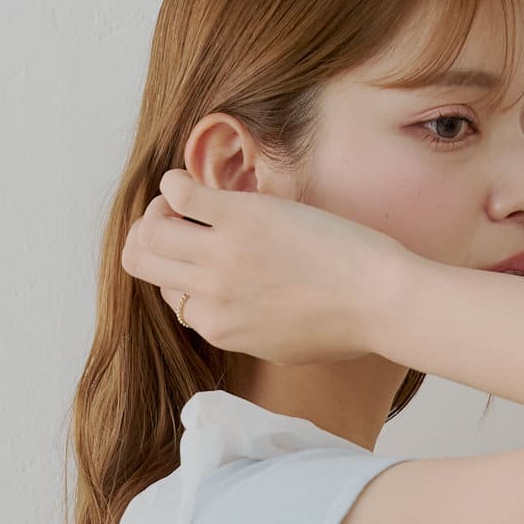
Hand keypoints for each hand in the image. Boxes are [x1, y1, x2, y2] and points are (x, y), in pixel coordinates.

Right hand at [121, 169, 413, 364]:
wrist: (380, 301)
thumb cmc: (344, 322)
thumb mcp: (281, 345)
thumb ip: (243, 328)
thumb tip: (226, 309)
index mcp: (218, 328)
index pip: (172, 295)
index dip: (184, 271)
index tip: (205, 252)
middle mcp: (211, 297)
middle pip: (143, 263)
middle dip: (150, 237)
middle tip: (175, 220)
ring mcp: (221, 258)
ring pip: (149, 232)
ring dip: (158, 209)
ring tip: (184, 199)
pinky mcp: (240, 218)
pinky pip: (179, 190)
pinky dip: (176, 181)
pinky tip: (195, 179)